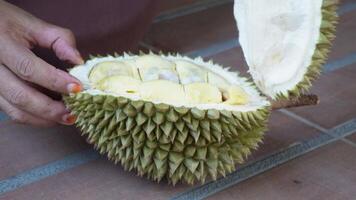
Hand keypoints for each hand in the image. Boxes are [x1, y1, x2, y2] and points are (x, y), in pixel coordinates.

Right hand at [0, 0, 83, 126]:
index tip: (77, 88)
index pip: (29, 68)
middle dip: (50, 108)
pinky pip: (12, 112)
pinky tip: (52, 117)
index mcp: (2, 45)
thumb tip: (79, 62)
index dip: (54, 81)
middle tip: (74, 113)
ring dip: (43, 118)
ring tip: (67, 118)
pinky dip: (34, 118)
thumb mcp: (33, 24)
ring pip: (15, 109)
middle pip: (20, 95)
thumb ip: (60, 39)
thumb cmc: (9, 24)